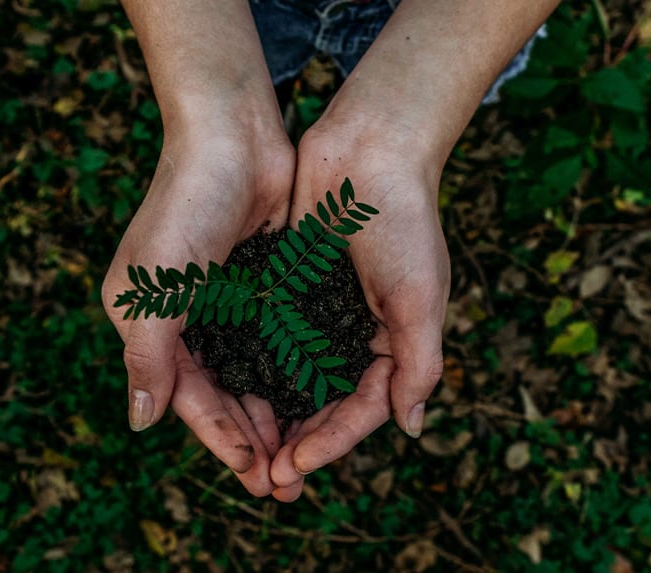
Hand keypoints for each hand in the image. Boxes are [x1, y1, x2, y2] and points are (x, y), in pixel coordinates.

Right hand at [101, 129, 294, 495]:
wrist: (233, 137)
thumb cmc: (185, 206)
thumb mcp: (155, 287)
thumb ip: (148, 356)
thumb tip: (140, 422)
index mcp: (150, 322)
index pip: (187, 395)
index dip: (219, 436)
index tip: (253, 472)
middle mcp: (187, 318)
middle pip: (222, 393)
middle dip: (251, 437)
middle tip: (284, 482)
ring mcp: (227, 303)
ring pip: (252, 374)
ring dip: (274, 414)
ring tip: (303, 454)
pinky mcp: (262, 285)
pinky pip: (277, 341)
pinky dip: (292, 373)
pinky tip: (315, 401)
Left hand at [269, 118, 450, 500]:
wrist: (369, 150)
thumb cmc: (404, 222)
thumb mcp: (421, 297)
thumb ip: (419, 364)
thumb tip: (410, 428)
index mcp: (392, 342)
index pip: (362, 409)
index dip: (332, 442)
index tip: (296, 466)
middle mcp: (354, 334)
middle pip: (323, 403)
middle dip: (298, 442)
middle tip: (266, 479)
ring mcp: (319, 312)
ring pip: (291, 378)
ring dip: (272, 415)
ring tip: (245, 451)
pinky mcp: (288, 288)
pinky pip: (269, 337)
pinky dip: (253, 367)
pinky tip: (229, 392)